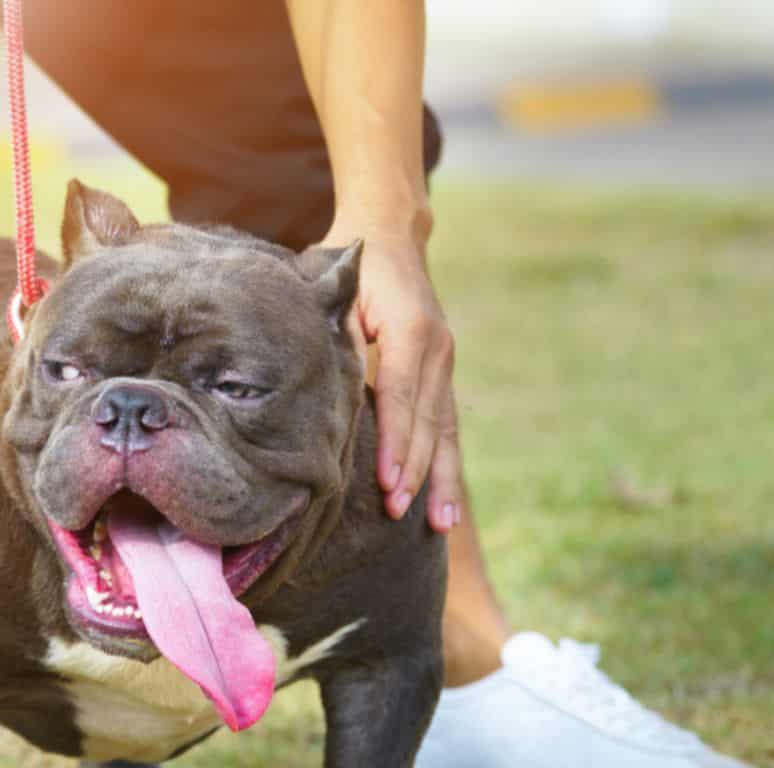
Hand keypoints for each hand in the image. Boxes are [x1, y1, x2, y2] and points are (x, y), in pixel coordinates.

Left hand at [339, 233, 461, 533]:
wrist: (389, 234)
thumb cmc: (350, 262)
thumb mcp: (334, 289)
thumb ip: (335, 335)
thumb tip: (327, 387)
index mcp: (410, 328)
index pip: (400, 395)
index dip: (394, 441)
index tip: (385, 482)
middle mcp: (437, 348)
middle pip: (428, 420)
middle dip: (415, 471)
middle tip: (398, 514)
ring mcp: (445, 362)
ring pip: (446, 429)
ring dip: (442, 479)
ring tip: (441, 527)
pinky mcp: (441, 373)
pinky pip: (445, 425)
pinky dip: (445, 464)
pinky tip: (444, 503)